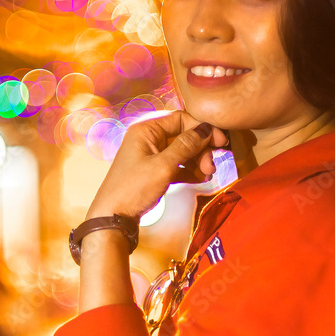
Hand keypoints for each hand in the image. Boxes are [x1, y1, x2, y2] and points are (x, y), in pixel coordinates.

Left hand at [87, 111, 229, 221]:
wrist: (113, 217)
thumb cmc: (133, 189)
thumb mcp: (163, 165)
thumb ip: (186, 145)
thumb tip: (206, 129)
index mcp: (146, 130)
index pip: (181, 118)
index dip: (202, 128)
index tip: (220, 142)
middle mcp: (148, 139)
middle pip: (183, 135)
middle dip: (201, 149)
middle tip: (211, 165)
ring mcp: (151, 156)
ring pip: (182, 151)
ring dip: (197, 161)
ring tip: (207, 175)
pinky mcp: (154, 171)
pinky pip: (177, 165)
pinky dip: (189, 170)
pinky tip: (200, 179)